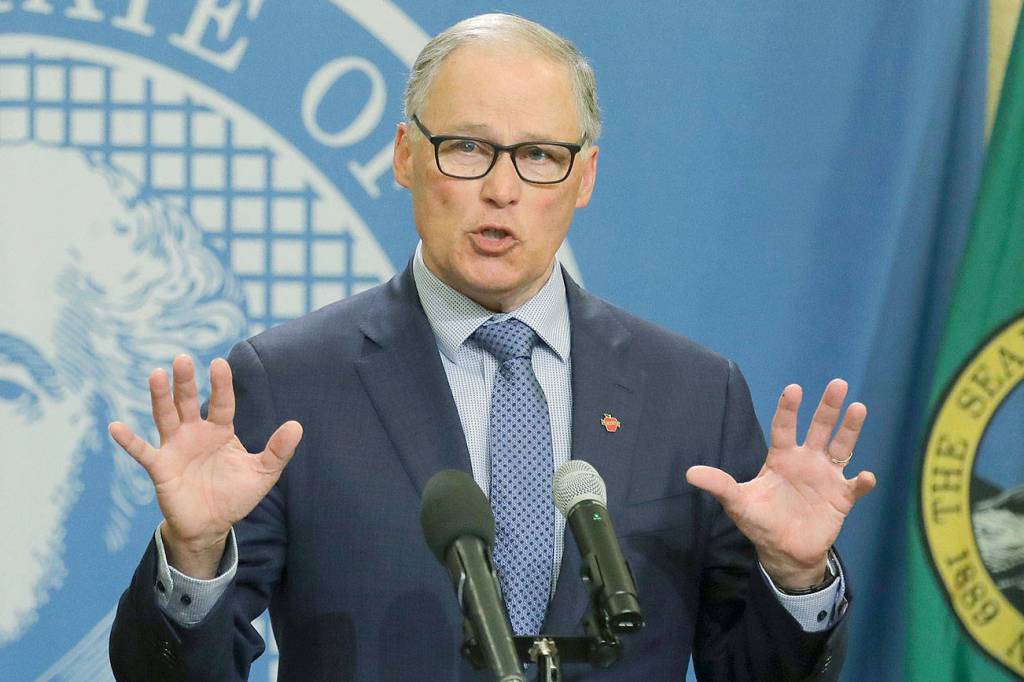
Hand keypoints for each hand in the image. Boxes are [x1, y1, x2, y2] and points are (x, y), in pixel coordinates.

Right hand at [108, 355, 301, 577]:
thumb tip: (297, 425)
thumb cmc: (235, 495)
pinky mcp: (160, 468)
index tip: (219, 363)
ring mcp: (175, 448)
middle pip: (188, 402)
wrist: (211, 525)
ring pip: (165, 417)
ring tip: (156, 374)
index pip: (221, 403)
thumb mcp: (262, 473)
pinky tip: (116, 426)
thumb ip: (278, 450)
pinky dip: (129, 440)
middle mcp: (195, 433)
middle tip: (183, 359)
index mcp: (219, 431)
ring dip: (160, 397)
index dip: (221, 385)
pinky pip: (143, 452)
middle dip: (185, 382)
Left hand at [686, 379, 875, 589]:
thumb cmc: (761, 521)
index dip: (788, 409)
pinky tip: (866, 476)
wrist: (784, 551)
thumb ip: (719, 485)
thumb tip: (689, 473)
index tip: (794, 388)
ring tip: (858, 408)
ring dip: (850, 429)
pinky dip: (862, 482)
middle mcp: (806, 461)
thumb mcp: (738, 503)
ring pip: (842, 447)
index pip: (785, 427)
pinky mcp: (842, 498)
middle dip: (827, 407)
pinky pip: (855, 486)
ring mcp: (827, 477)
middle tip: (838, 383)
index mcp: (781, 458)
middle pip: (819, 428)